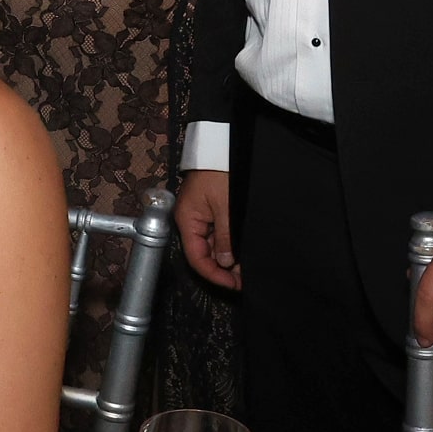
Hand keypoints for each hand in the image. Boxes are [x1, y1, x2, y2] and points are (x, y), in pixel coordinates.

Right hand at [176, 169, 238, 289]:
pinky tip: (240, 250)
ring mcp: (199, 215)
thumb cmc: (220, 171)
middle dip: (223, 268)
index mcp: (187, 220)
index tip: (232, 283)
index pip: (196, 257)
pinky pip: (215, 233)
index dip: (214, 274)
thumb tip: (224, 262)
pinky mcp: (209, 210)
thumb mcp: (226, 207)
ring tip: (245, 267)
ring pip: (211, 245)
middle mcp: (190, 220)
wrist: (221, 147)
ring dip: (227, 257)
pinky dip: (227, 244)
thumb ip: (225, 237)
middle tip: (243, 278)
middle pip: (203, 253)